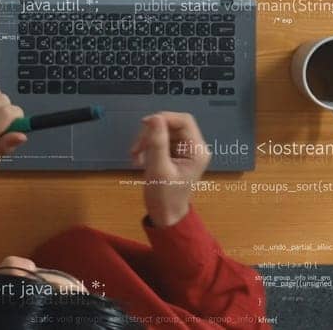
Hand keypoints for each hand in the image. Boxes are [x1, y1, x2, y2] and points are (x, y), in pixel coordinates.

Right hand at [131, 111, 210, 226]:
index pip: (183, 121)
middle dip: (151, 133)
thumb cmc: (165, 196)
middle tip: (136, 149)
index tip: (144, 125)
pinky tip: (139, 160)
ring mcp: (184, 151)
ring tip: (135, 157)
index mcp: (196, 150)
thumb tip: (154, 118)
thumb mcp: (158, 169)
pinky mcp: (174, 155)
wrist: (165, 216)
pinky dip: (147, 148)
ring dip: (147, 141)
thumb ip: (157, 142)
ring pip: (163, 132)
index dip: (164, 118)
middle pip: (171, 125)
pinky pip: (160, 142)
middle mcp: (193, 148)